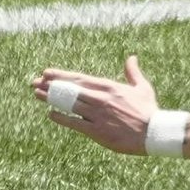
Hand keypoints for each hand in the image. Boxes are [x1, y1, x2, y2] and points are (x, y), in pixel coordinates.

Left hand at [31, 56, 162, 153]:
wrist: (155, 132)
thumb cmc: (149, 110)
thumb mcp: (142, 87)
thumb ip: (133, 72)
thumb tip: (131, 57)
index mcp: (109, 87)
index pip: (80, 78)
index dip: (61, 75)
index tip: (47, 73)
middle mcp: (101, 98)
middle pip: (70, 89)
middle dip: (51, 85)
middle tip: (34, 82)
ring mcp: (98, 115)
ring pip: (69, 104)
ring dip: (52, 99)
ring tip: (37, 94)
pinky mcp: (98, 131)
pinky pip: (75, 123)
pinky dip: (62, 118)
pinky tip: (51, 114)